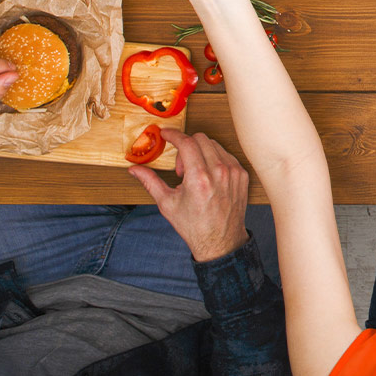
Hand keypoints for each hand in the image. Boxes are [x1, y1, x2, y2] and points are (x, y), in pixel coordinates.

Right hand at [132, 128, 250, 261]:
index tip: (165, 134)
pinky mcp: (242, 175)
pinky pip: (226, 154)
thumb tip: (134, 169)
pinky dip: (214, 159)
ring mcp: (233, 172)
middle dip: (185, 147)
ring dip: (200, 152)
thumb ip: (150, 182)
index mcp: (199, 178)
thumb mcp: (167, 204)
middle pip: (200, 139)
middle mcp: (219, 172)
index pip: (186, 142)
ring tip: (194, 175)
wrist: (220, 241)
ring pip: (214, 144)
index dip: (173, 135)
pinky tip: (208, 176)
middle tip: (181, 168)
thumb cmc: (193, 225)